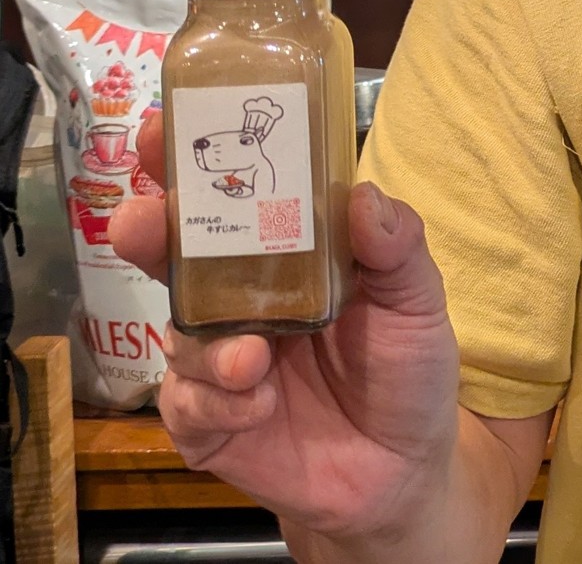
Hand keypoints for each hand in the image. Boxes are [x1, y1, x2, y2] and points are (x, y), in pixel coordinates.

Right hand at [109, 113, 462, 541]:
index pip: (234, 194)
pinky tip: (260, 406)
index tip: (164, 129)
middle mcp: (240, 298)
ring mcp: (217, 359)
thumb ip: (397, 247)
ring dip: (208, 342)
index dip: (192, 160)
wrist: (402, 470)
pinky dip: (220, 403)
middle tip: (144, 223)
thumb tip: (363, 196)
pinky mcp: (206, 422)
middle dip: (150, 229)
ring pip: (179, 331)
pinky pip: (188, 403)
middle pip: (177, 251)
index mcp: (287, 253)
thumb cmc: (406, 368)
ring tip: (251, 360)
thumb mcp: (418, 300)